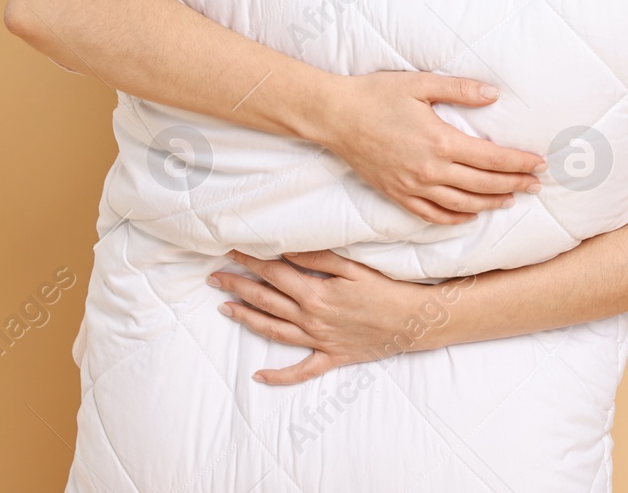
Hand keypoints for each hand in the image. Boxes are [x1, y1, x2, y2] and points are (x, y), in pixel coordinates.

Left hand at [211, 249, 470, 384]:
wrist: (412, 321)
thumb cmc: (385, 290)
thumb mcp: (353, 267)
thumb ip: (317, 258)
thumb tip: (287, 249)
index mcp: (315, 293)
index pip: (273, 274)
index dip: (251, 261)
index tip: (231, 251)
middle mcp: (311, 319)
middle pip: (266, 300)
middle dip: (238, 287)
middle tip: (215, 278)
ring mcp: (319, 341)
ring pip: (274, 331)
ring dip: (247, 319)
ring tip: (225, 309)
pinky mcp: (331, 358)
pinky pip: (301, 371)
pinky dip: (279, 376)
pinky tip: (259, 376)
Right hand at [307, 71, 544, 224]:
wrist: (334, 116)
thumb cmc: (376, 95)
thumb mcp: (420, 84)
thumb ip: (459, 90)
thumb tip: (493, 95)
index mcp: (440, 141)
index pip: (492, 159)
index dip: (519, 163)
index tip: (539, 164)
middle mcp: (430, 170)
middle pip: (483, 185)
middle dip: (514, 185)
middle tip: (535, 184)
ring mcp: (412, 186)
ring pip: (462, 205)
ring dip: (490, 204)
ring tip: (510, 200)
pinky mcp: (397, 194)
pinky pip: (432, 214)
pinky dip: (455, 218)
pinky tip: (469, 215)